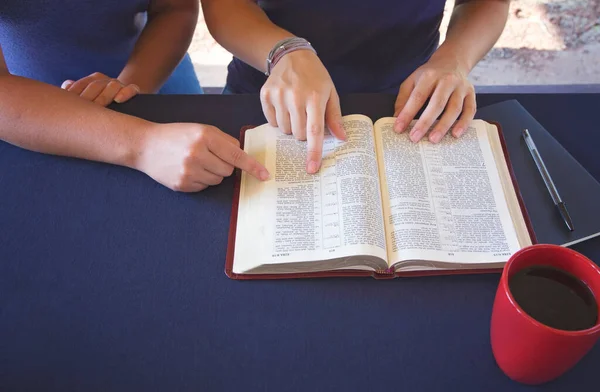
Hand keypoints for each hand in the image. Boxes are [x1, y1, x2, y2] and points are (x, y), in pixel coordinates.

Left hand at [62, 72, 139, 106]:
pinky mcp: (132, 90)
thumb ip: (74, 92)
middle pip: (96, 85)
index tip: (69, 107)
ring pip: (113, 85)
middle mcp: (105, 80)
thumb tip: (67, 85)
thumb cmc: (98, 105)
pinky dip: (125, 92)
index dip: (75, 94)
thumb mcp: (85, 99)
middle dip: (89, 98)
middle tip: (83, 112)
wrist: (123, 103)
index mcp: (92, 80)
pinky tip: (118, 100)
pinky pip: (131, 88)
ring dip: (104, 96)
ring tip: (100, 108)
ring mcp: (119, 84)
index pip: (81, 85)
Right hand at [136, 123, 269, 191]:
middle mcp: (197, 154)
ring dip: (212, 173)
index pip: (236, 155)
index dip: (252, 166)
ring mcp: (188, 171)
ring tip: (195, 161)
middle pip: (228, 169)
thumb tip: (242, 155)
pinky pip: (204, 187)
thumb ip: (224, 141)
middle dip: (224, 164)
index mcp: (204, 137)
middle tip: (208, 155)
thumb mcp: (201, 129)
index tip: (265, 175)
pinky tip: (188, 169)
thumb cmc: (177, 135)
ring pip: (218, 180)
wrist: (145, 145)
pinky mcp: (182, 184)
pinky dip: (201, 180)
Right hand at [260, 50, 345, 173]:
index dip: (313, 151)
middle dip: (303, 133)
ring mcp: (278, 95)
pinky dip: (278, 119)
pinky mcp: (265, 95)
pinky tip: (284, 106)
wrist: (292, 56)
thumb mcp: (330, 93)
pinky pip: (271, 121)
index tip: (311, 168)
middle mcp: (295, 97)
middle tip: (306, 117)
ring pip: (284, 130)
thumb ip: (335, 117)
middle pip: (298, 134)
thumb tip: (341, 138)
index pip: (314, 131)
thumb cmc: (315, 77)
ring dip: (291, 126)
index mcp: (315, 97)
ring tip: (295, 109)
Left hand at [393, 54, 475, 142]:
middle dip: (425, 123)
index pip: (417, 96)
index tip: (398, 128)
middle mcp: (447, 80)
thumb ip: (403, 98)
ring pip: (454, 109)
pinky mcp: (471, 94)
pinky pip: (470, 110)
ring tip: (433, 139)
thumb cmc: (430, 75)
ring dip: (444, 126)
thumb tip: (397, 118)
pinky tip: (456, 134)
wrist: (452, 61)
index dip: (407, 113)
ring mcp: (461, 87)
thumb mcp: (412, 80)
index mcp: (430, 76)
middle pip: (437, 104)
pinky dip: (464, 123)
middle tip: (415, 138)